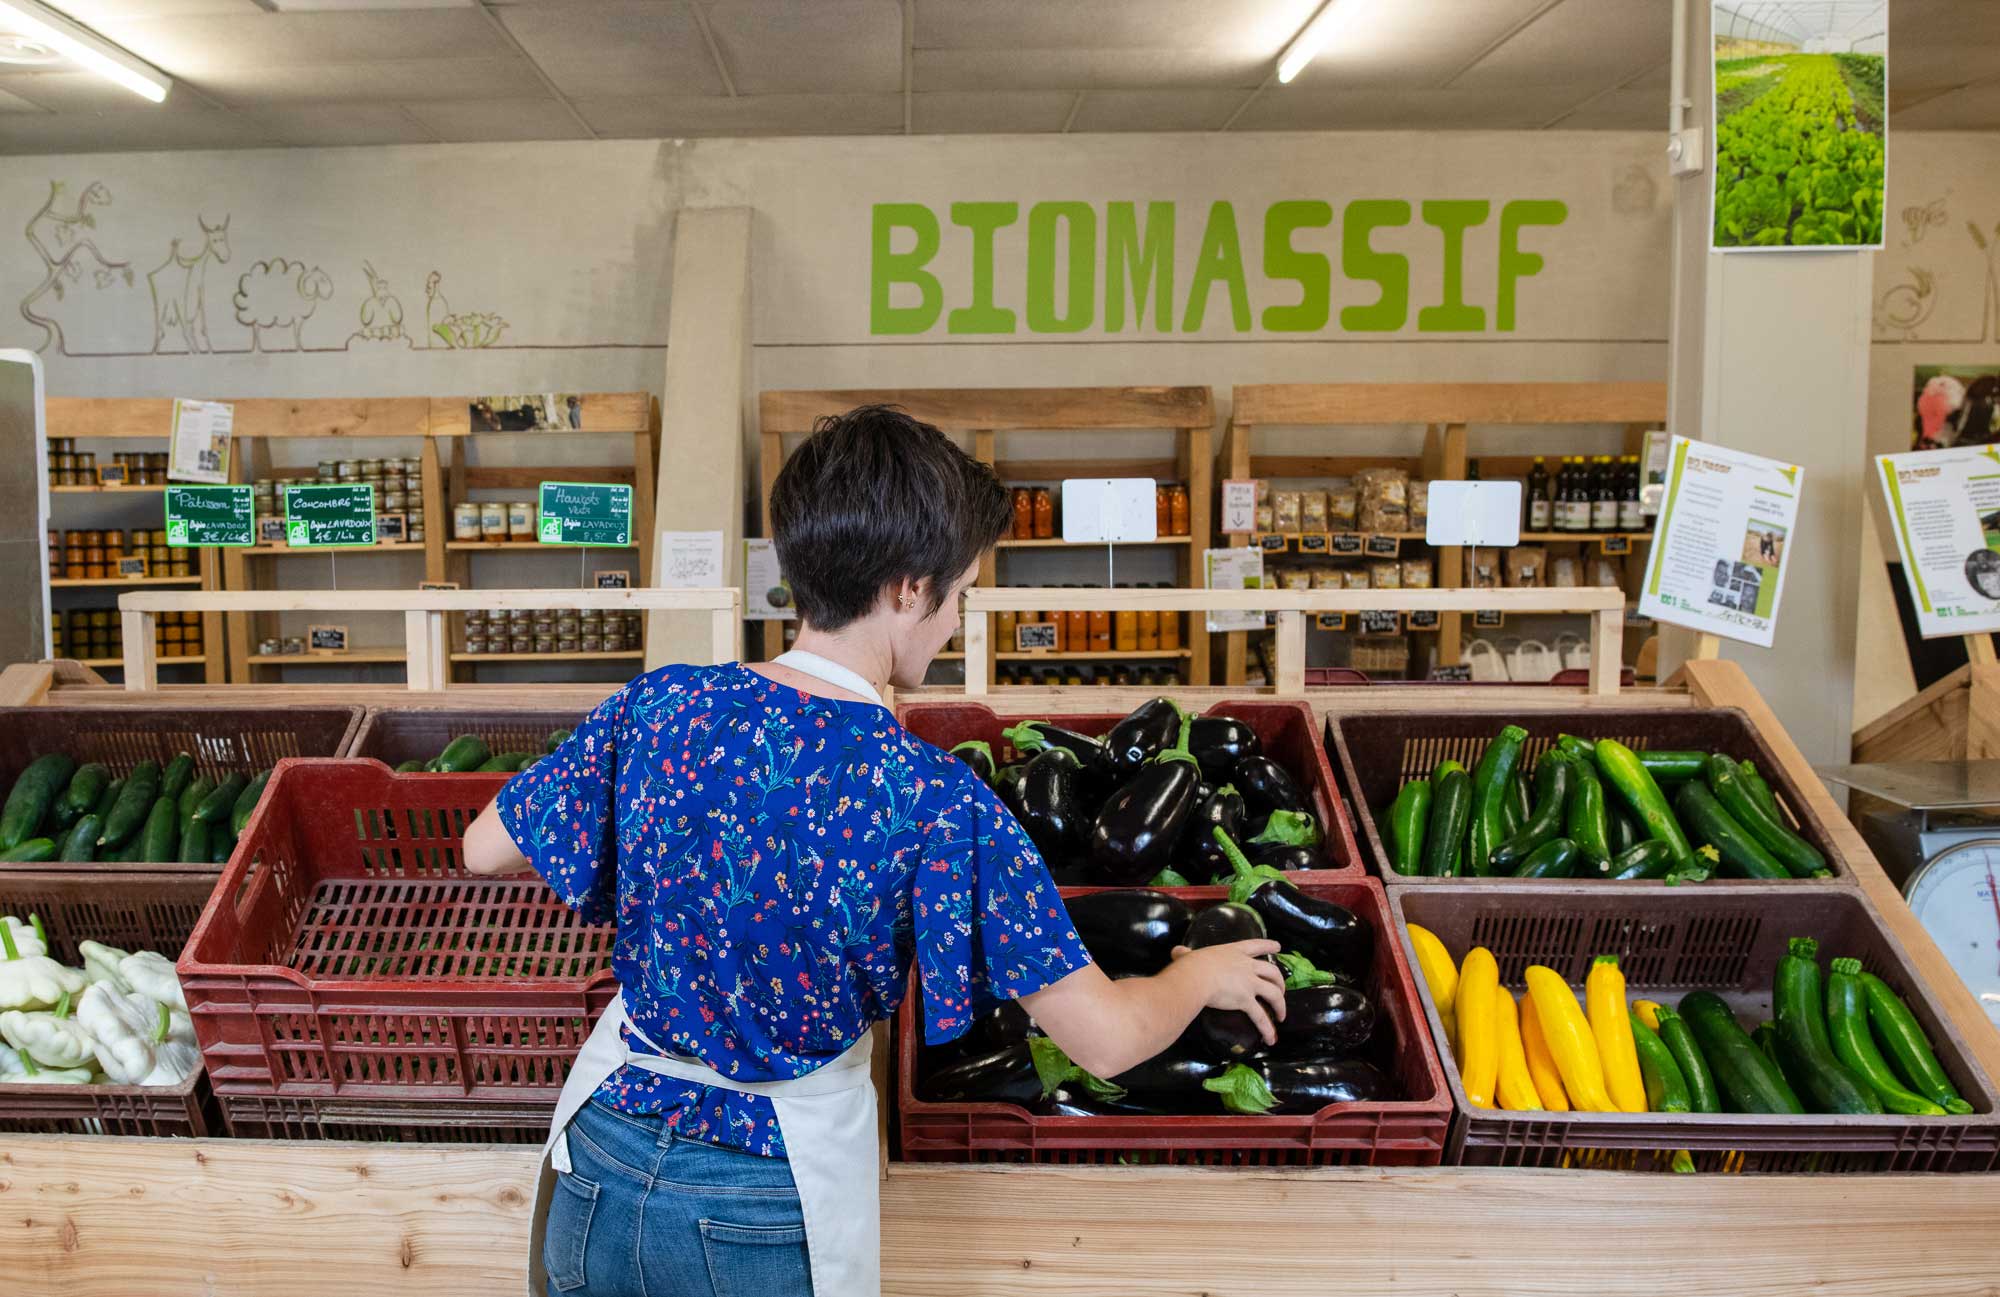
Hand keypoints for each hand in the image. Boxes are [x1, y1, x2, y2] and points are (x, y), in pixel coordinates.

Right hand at [1170, 940, 1285, 1044]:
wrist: (1194, 978)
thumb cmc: (1189, 966)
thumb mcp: (1189, 955)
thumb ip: (1185, 954)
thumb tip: (1177, 951)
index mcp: (1234, 952)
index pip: (1256, 945)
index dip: (1269, 945)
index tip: (1278, 947)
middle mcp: (1246, 966)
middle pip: (1272, 971)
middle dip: (1280, 982)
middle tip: (1281, 990)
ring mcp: (1249, 983)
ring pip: (1274, 993)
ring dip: (1281, 1005)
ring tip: (1282, 1016)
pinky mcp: (1246, 1000)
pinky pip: (1261, 1016)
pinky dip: (1268, 1028)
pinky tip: (1271, 1038)